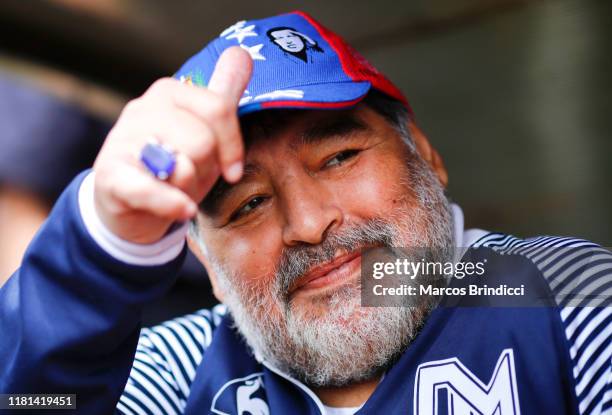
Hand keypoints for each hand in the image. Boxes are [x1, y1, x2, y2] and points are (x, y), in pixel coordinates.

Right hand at [92, 47, 252, 243]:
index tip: (232, 170)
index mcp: (169, 92)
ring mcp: (122, 140)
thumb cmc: (175, 163)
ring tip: (176, 188)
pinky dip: (172, 204)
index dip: (232, 146)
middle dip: (206, 170)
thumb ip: (223, 93)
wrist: (131, 205)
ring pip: (182, 166)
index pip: (218, 108)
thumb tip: (243, 53)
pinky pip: (150, 190)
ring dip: (188, 189)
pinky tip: (182, 210)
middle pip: (203, 141)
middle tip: (193, 177)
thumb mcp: (203, 128)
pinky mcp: (110, 175)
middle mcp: (142, 108)